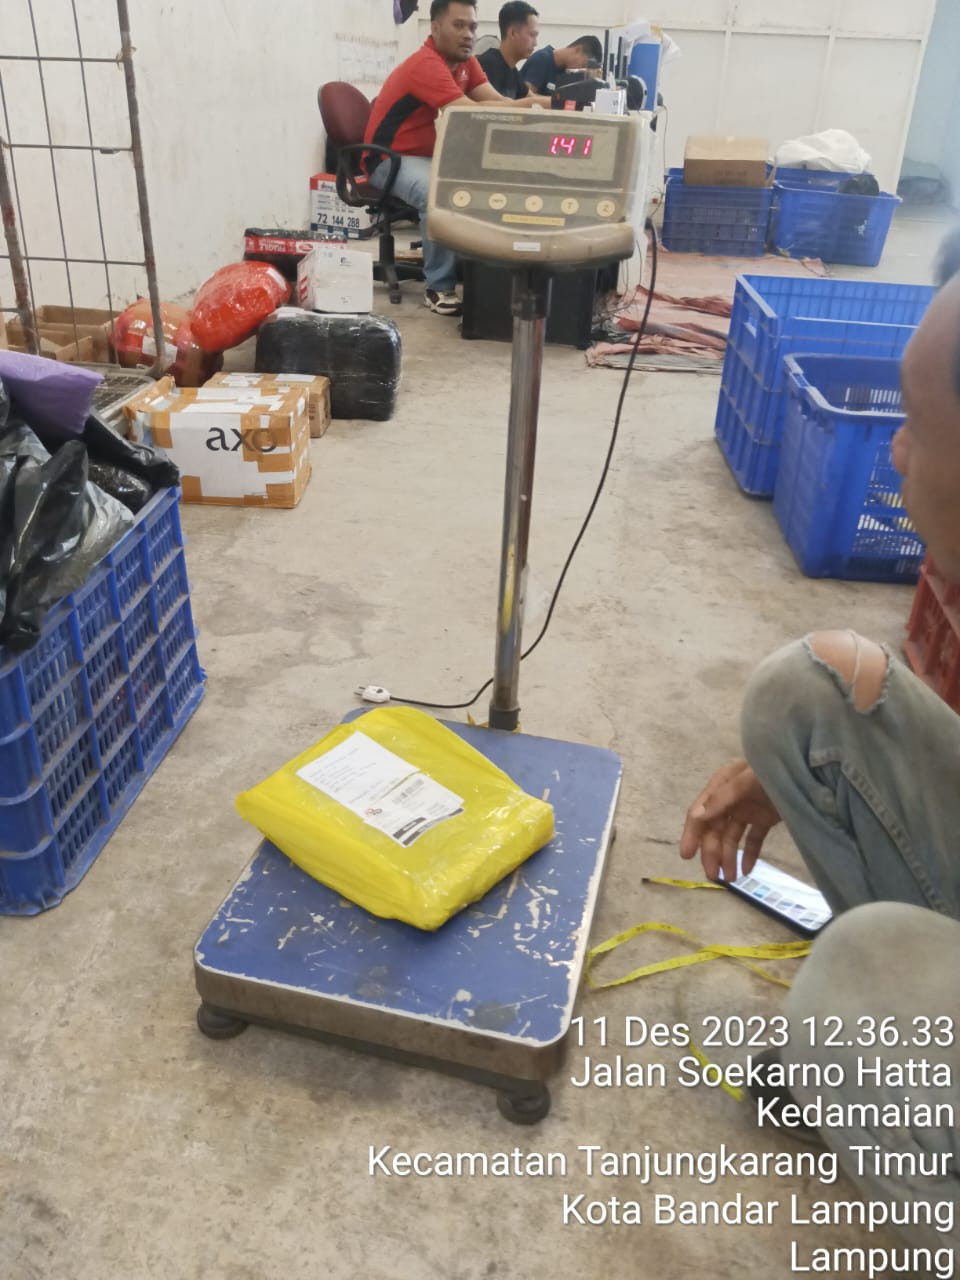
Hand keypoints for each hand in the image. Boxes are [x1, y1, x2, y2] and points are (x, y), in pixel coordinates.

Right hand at [680, 759, 780, 883]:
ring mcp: (748, 809)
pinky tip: (747, 870)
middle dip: (712, 853)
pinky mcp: (765, 818)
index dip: (692, 834)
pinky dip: (750, 854)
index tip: (687, 856)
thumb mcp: (746, 781)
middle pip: (716, 829)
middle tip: (713, 877)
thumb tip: (696, 816)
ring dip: (728, 857)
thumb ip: (722, 799)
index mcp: (721, 786)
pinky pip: (753, 838)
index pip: (700, 813)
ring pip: (732, 837)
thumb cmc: (773, 770)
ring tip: (731, 879)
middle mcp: (731, 799)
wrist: (808, 770)